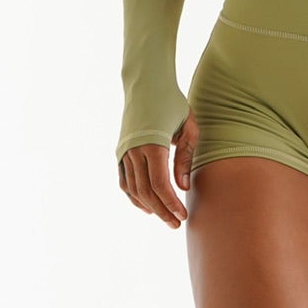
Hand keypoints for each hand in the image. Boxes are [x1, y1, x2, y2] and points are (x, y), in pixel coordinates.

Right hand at [118, 111, 199, 227]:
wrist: (145, 83)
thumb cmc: (172, 103)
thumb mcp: (188, 127)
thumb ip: (186, 158)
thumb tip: (183, 188)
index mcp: (153, 144)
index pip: (160, 184)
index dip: (171, 203)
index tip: (183, 215)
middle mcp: (134, 150)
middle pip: (146, 191)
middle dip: (162, 210)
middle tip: (177, 224)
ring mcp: (124, 151)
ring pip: (134, 188)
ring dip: (149, 206)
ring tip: (165, 218)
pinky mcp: (120, 151)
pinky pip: (125, 180)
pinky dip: (134, 196)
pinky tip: (146, 206)